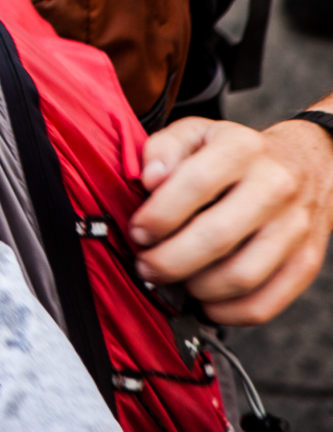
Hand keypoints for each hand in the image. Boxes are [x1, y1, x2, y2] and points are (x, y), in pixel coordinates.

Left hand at [130, 115, 332, 323]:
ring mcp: (295, 228)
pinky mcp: (306, 263)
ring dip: (196, 288)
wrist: (306, 166)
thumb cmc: (236, 154)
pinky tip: (204, 301)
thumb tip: (149, 180)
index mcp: (241, 149)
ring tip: (174, 280)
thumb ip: (164, 148)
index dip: (159, 215)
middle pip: (216, 237)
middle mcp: (275, 187)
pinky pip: (265, 303)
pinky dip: (227, 312)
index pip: (195, 183)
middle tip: (146, 266)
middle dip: (169, 260)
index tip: (138, 232)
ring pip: (241, 276)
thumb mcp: (197, 132)